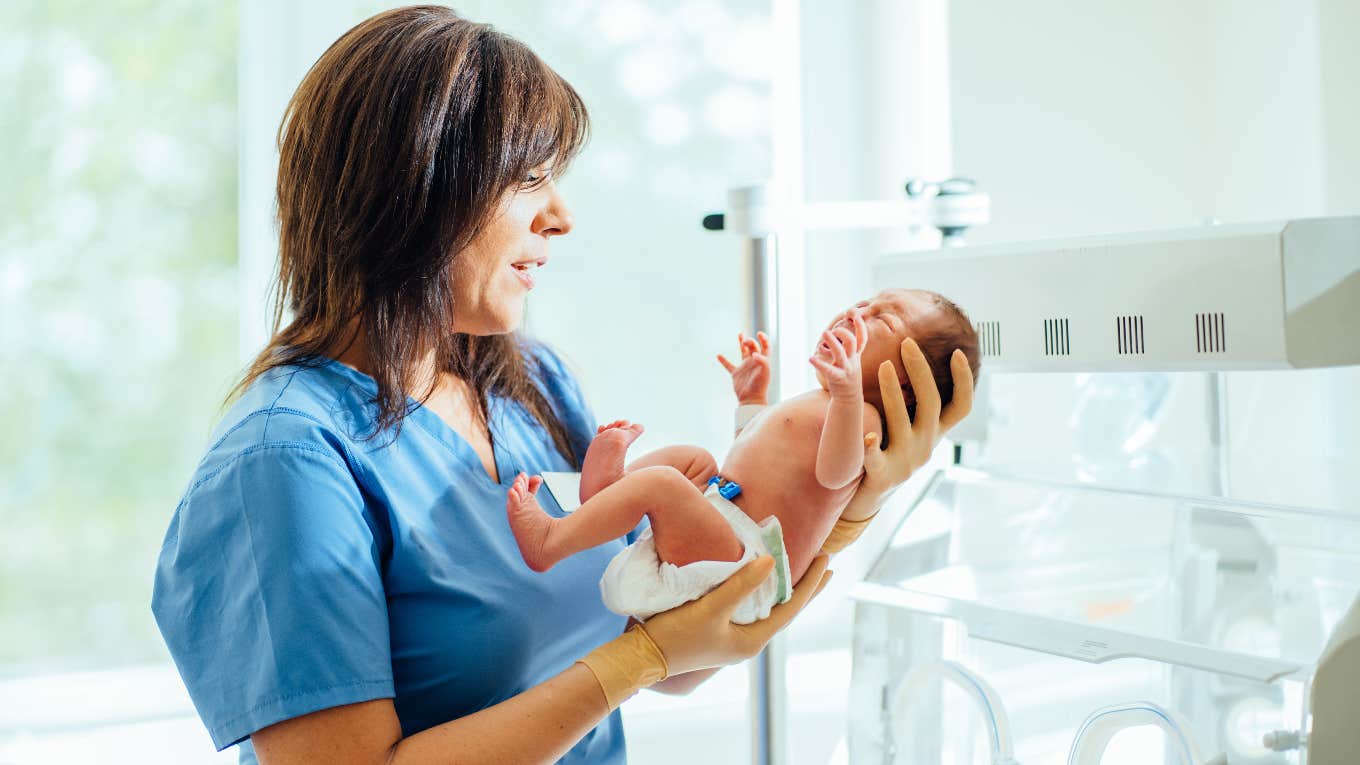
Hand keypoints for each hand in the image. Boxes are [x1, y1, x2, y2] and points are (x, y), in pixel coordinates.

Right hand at [642, 554, 831, 675]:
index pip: (791, 608)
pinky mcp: (718, 630)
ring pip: (769, 607)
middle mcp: (747, 640)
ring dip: (784, 587)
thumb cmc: (676, 636)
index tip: (826, 559)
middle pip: (785, 608)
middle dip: (805, 586)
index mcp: (752, 640)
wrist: (641, 656)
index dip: (810, 583)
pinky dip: (761, 590)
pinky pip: (750, 606)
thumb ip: (740, 585)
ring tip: (798, 568)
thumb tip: (771, 562)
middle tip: (826, 563)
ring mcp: (733, 636)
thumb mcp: (710, 608)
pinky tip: (759, 579)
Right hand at [717, 331, 770, 404]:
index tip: (759, 334)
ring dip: (741, 343)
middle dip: (750, 341)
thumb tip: (754, 353)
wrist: (751, 399)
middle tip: (746, 342)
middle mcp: (754, 362)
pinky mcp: (736, 374)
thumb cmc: (760, 386)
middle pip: (753, 347)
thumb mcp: (765, 372)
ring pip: (743, 352)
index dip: (764, 339)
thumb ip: (762, 360)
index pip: (766, 346)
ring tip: (740, 334)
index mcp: (763, 361)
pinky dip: (723, 361)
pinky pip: (729, 365)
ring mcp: (745, 367)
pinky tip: (718, 356)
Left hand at [808, 311, 867, 400]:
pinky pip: (829, 370)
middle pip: (852, 342)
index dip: (860, 326)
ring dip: (832, 341)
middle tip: (832, 330)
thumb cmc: (845, 377)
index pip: (862, 339)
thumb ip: (841, 350)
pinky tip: (811, 358)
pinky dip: (819, 363)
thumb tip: (829, 338)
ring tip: (825, 333)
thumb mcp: (848, 362)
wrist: (849, 400)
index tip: (855, 313)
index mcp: (855, 356)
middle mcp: (852, 361)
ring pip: (841, 353)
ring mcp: (846, 370)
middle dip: (843, 332)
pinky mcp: (837, 378)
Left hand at [857, 338, 973, 501]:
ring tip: (884, 365)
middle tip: (907, 343)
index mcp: (935, 433)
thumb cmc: (889, 452)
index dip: (964, 381)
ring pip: (903, 423)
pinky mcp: (883, 475)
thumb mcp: (910, 429)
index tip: (958, 353)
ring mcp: (906, 461)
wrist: (870, 495)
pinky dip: (872, 448)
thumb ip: (915, 404)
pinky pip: (877, 459)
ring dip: (894, 392)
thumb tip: (915, 360)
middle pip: (931, 405)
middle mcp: (926, 446)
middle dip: (921, 372)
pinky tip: (866, 436)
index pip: (961, 407)